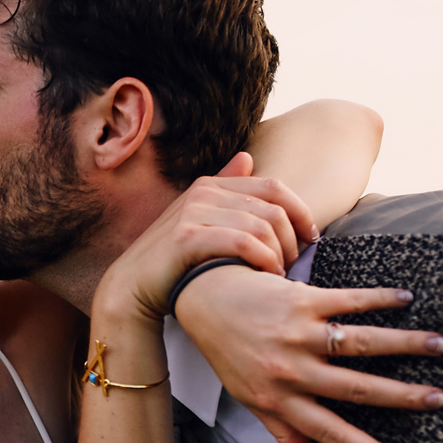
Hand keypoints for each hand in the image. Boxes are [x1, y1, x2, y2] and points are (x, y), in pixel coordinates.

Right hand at [97, 152, 317, 324]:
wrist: (132, 286)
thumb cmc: (173, 258)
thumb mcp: (198, 218)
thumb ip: (224, 190)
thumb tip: (247, 157)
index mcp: (210, 184)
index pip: (274, 187)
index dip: (301, 211)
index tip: (310, 237)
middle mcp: (203, 193)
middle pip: (273, 209)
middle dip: (292, 239)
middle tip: (294, 265)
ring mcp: (193, 213)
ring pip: (262, 227)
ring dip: (279, 255)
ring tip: (279, 275)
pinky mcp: (187, 237)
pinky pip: (243, 243)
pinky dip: (263, 260)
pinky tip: (266, 276)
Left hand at [173, 266, 442, 442]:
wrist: (206, 299)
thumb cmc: (231, 353)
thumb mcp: (250, 398)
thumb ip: (283, 432)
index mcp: (280, 400)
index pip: (329, 433)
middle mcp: (290, 370)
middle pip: (355, 388)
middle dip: (401, 396)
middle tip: (439, 399)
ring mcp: (297, 334)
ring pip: (358, 343)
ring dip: (402, 343)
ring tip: (438, 345)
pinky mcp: (301, 300)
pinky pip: (347, 301)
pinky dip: (378, 300)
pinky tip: (407, 299)